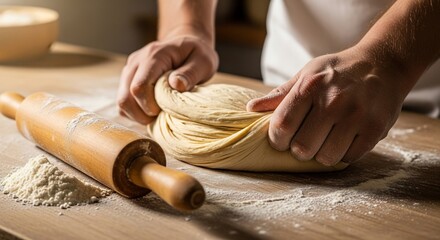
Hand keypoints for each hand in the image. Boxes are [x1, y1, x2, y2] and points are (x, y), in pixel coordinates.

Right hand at [117, 35, 217, 123]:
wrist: (185, 45)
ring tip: (158, 114)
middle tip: (162, 114)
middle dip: (143, 114)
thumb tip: (176, 85)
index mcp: (154, 56)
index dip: (150, 106)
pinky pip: (123, 104)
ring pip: (121, 102)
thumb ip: (190, 73)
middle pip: (125, 98)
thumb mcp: (203, 62)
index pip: (139, 87)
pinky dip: (135, 114)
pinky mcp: (127, 80)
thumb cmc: (196, 55)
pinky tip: (151, 112)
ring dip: (138, 116)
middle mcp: (136, 62)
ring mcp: (129, 71)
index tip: (166, 109)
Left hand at [247, 47, 407, 165]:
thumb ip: (280, 95)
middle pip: (301, 148)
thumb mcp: (307, 73)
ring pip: (325, 158)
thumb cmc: (339, 70)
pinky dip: (343, 153)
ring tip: (325, 139)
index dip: (276, 139)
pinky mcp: (374, 130)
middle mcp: (333, 101)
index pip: (282, 125)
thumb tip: (251, 108)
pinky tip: (344, 137)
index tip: (280, 139)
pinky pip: (348, 158)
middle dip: (298, 149)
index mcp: (311, 86)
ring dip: (321, 153)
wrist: (384, 64)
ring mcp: (356, 117)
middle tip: (304, 140)